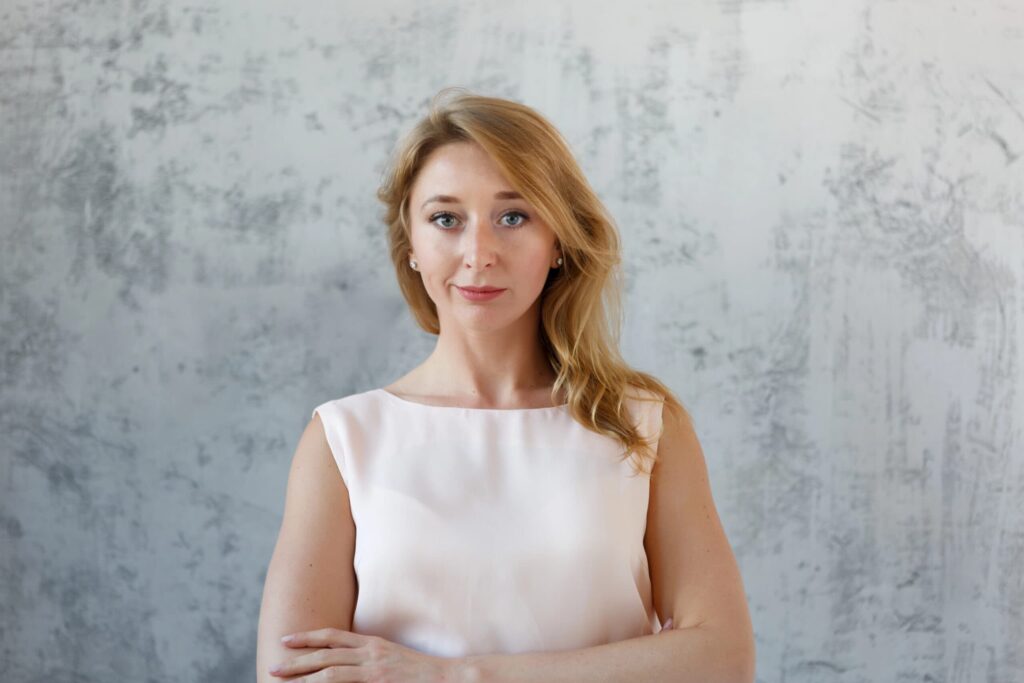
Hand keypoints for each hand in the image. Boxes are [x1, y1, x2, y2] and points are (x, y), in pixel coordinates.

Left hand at [268, 627, 463, 681]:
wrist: (448, 677)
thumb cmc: (421, 672)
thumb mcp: (393, 659)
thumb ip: (370, 661)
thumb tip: (350, 665)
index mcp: (373, 644)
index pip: (334, 636)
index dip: (308, 637)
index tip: (288, 639)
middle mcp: (371, 652)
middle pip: (326, 652)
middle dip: (297, 659)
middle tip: (274, 665)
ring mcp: (375, 668)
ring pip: (330, 671)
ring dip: (304, 676)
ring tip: (282, 680)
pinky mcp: (379, 682)